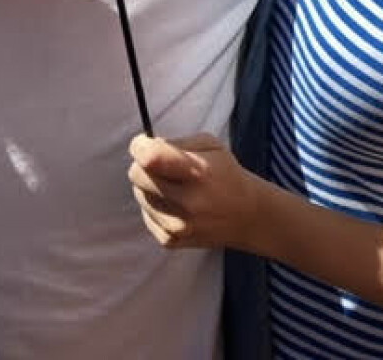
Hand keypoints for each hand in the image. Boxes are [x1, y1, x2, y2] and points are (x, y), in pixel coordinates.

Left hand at [128, 133, 260, 251]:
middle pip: (136, 175)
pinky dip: (155, 206)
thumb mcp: (210, 145)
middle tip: (160, 164)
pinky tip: (175, 204)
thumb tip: (144, 148)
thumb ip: (176, 142)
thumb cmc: (226, 173)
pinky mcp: (171, 241)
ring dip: (149, 186)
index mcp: (198, 173)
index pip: (151, 158)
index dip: (139, 146)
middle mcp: (187, 202)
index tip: (142, 143)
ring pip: (139, 194)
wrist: (246, 216)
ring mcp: (178, 226)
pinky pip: (146, 215)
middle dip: (143, 165)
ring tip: (173, 186)